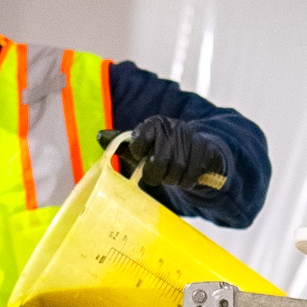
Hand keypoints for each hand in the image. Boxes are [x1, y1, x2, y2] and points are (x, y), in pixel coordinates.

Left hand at [98, 116, 227, 191]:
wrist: (197, 151)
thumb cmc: (162, 150)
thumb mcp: (141, 147)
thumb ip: (121, 143)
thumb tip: (100, 136)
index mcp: (154, 124)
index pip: (140, 140)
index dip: (138, 153)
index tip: (141, 157)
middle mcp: (173, 127)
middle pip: (160, 160)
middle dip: (155, 174)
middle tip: (155, 175)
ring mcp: (191, 138)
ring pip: (176, 170)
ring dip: (171, 179)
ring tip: (170, 176)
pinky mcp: (205, 150)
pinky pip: (192, 175)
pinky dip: (186, 182)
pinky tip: (183, 177)